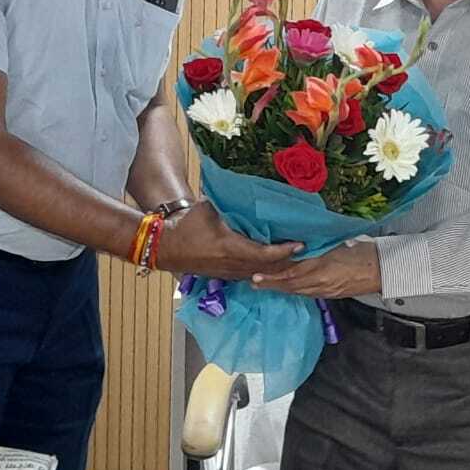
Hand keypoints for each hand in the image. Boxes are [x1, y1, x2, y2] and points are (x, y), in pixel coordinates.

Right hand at [154, 200, 299, 279]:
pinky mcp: (223, 276)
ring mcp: (228, 273)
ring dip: (276, 268)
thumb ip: (230, 205)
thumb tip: (246, 193)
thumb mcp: (209, 208)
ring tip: (293, 259)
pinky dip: (263, 270)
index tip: (300, 244)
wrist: (164, 246)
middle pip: (267, 268)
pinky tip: (272, 266)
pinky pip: (248, 275)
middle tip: (304, 253)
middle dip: (286, 261)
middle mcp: (232, 265)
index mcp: (231, 247)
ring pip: (259, 274)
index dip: (284, 250)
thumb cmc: (186, 224)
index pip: (265, 254)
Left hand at [250, 240, 380, 297]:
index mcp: (321, 268)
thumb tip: (298, 245)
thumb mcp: (335, 245)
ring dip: (279, 288)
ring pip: (297, 291)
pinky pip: (306, 293)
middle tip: (253, 281)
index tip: (258, 274)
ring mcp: (325, 291)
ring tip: (263, 285)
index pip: (291, 274)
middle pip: (290, 285)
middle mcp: (321, 283)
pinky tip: (286, 287)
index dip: (274, 275)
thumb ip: (316, 247)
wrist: (381, 269)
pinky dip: (293, 290)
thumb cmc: (361, 253)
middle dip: (271, 284)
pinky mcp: (330, 294)